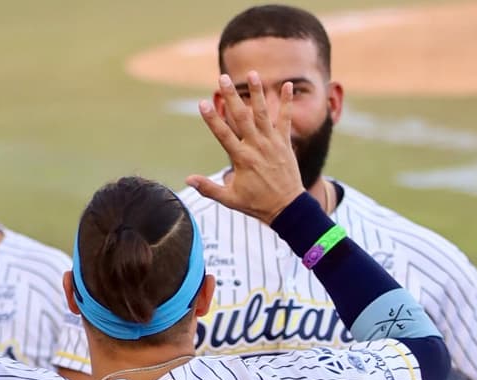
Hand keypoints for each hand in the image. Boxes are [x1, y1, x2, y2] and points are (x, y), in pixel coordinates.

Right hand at [185, 71, 303, 223]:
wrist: (287, 208)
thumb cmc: (256, 204)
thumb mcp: (229, 199)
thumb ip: (208, 188)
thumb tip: (188, 179)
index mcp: (242, 159)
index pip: (223, 134)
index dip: (212, 118)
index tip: (203, 103)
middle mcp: (256, 147)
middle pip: (241, 117)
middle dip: (231, 97)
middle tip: (223, 78)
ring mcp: (272, 142)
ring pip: (263, 113)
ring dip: (257, 93)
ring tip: (252, 74)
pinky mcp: (285, 142)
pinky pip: (286, 119)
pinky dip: (287, 103)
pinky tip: (288, 85)